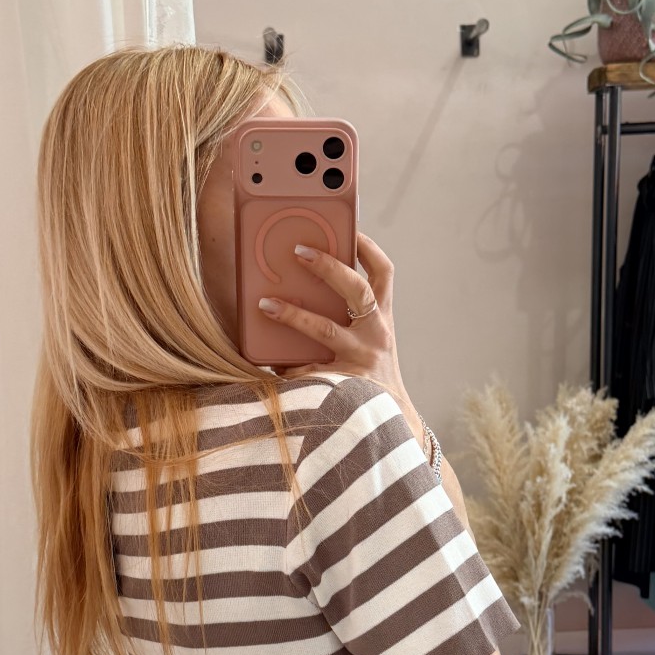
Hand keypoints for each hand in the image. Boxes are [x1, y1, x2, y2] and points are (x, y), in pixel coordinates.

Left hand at [259, 233, 419, 434]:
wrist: (389, 427)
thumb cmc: (370, 378)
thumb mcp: (371, 344)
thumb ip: (347, 320)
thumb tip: (299, 291)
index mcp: (382, 320)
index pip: (382, 274)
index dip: (366, 248)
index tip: (347, 227)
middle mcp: (376, 336)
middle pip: (357, 290)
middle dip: (328, 267)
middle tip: (298, 251)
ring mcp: (360, 361)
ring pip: (325, 329)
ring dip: (292, 314)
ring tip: (265, 304)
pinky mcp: (342, 387)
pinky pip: (307, 371)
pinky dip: (285, 366)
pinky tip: (266, 362)